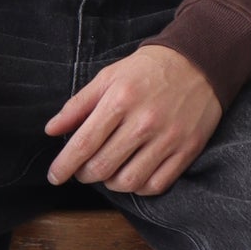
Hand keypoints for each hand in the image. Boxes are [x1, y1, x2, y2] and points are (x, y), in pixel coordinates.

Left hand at [44, 44, 222, 196]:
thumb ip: (78, 104)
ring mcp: (167, 138)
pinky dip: (138, 187)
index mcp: (120, 100)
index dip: (64, 165)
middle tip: (82, 169)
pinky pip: (156, 185)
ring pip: (128, 182)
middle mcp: (143, 122)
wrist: (199, 62)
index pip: (83, 144)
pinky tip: (132, 174)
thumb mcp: (109, 77)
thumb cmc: (148, 70)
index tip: (54, 176)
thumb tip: (52, 130)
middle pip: (102, 167)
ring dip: (110, 183)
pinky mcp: (186, 150)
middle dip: (84, 174)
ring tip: (108, 171)